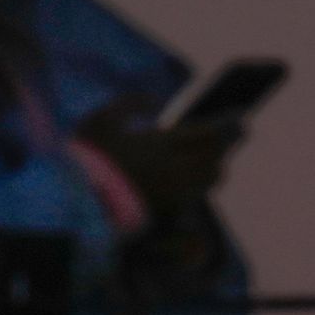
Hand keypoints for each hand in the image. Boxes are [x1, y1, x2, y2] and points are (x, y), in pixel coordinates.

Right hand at [76, 100, 236, 230]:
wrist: (74, 202)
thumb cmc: (87, 156)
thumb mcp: (102, 119)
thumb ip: (131, 103)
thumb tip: (155, 101)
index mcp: (161, 144)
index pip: (208, 135)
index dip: (227, 127)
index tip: (240, 119)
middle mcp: (172, 171)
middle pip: (214, 161)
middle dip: (223, 149)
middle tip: (236, 137)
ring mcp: (170, 195)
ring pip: (208, 182)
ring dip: (214, 168)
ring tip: (215, 157)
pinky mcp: (163, 213)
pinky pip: (194, 197)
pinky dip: (198, 185)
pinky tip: (194, 177)